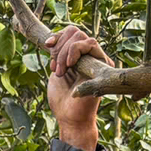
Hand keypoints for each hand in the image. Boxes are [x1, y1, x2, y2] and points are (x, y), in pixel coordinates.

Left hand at [44, 24, 111, 150]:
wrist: (69, 118)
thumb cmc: (62, 99)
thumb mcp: (56, 71)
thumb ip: (58, 55)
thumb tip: (53, 40)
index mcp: (79, 56)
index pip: (71, 32)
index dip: (58, 36)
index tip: (47, 46)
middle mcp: (90, 56)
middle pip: (75, 32)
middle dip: (59, 47)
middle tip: (55, 68)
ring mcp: (97, 59)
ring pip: (81, 37)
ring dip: (64, 53)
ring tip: (60, 71)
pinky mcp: (102, 64)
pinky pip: (90, 44)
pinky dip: (74, 51)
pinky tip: (69, 66)